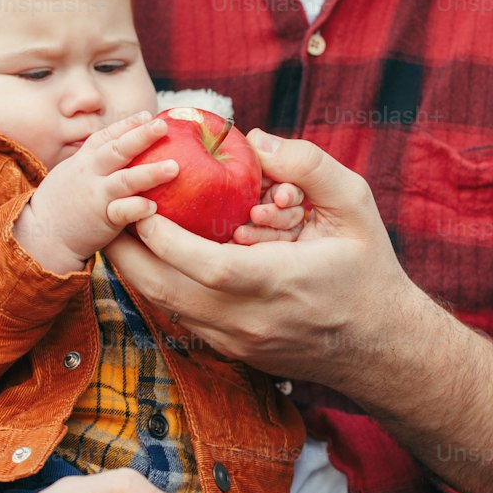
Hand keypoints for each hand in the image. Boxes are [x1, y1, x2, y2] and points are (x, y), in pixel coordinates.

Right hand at [14, 112, 178, 272]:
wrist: (41, 235)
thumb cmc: (62, 203)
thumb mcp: (73, 174)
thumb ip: (95, 161)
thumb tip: (121, 148)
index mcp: (84, 160)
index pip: (106, 136)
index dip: (127, 124)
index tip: (147, 115)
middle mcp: (90, 174)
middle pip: (117, 150)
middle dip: (141, 136)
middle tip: (162, 126)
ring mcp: (96, 196)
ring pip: (125, 180)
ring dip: (150, 173)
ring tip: (174, 167)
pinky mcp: (102, 219)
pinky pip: (122, 212)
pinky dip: (138, 208)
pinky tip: (155, 206)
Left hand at [106, 129, 415, 391]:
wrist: (381, 346)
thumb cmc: (368, 267)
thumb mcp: (355, 205)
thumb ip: (309, 165)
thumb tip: (257, 141)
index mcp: (282, 282)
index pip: (208, 266)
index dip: (165, 237)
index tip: (142, 204)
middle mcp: (252, 320)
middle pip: (167, 293)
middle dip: (129, 252)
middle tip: (111, 211)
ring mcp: (238, 341)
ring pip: (166, 309)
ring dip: (137, 270)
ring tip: (121, 229)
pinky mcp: (233, 351)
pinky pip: (181, 317)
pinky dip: (160, 286)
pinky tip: (152, 256)